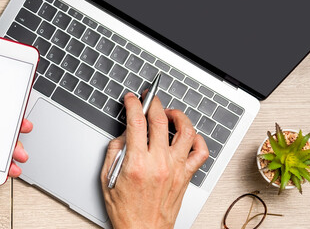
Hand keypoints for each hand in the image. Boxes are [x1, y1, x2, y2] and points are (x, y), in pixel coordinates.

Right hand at [100, 93, 208, 228]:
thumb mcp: (107, 178)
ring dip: (178, 116)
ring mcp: (175, 169)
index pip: (137, 121)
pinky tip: (188, 136)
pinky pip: (201, 153)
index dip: (133, 104)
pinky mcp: (186, 176)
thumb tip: (125, 133)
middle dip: (153, 102)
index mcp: (137, 163)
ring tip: (169, 113)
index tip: (131, 99)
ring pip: (186, 131)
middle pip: (160, 120)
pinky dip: (198, 139)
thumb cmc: (125, 211)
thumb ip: (115, 151)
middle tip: (149, 98)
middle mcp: (159, 163)